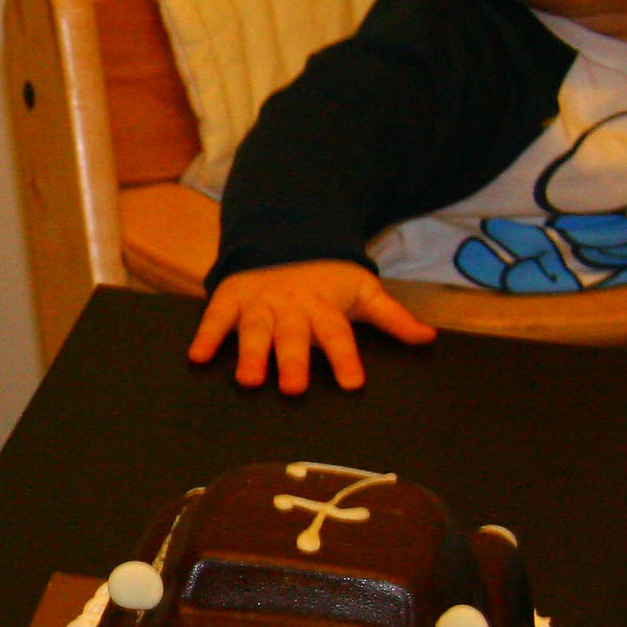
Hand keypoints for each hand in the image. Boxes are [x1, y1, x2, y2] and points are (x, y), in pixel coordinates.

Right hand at [186, 259, 435, 392]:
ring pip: (256, 330)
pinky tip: (198, 357)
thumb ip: (392, 318)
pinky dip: (206, 335)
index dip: (345, 358)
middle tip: (294, 389)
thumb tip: (428, 338)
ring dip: (251, 355)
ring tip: (248, 380)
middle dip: (293, 362)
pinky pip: (217, 317)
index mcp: (325, 308)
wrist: (286, 238)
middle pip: (294, 337)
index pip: (338, 335)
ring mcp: (260, 303)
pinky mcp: (232, 297)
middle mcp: (292, 308)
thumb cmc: (328, 278)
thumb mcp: (363, 291)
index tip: (352, 384)